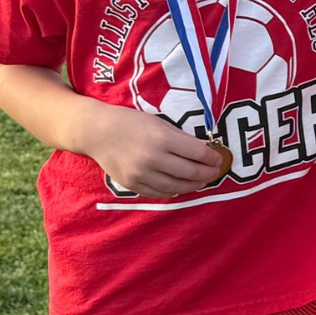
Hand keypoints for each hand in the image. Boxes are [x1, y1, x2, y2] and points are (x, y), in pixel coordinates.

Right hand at [75, 105, 224, 197]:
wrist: (97, 131)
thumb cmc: (131, 122)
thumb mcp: (159, 123)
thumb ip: (181, 138)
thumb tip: (204, 150)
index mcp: (162, 139)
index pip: (197, 153)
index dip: (212, 157)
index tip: (219, 158)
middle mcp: (153, 158)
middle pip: (189, 172)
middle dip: (207, 173)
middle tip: (214, 172)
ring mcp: (141, 173)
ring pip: (176, 186)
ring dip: (192, 185)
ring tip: (201, 181)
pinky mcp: (131, 184)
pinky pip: (158, 192)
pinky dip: (173, 191)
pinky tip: (180, 187)